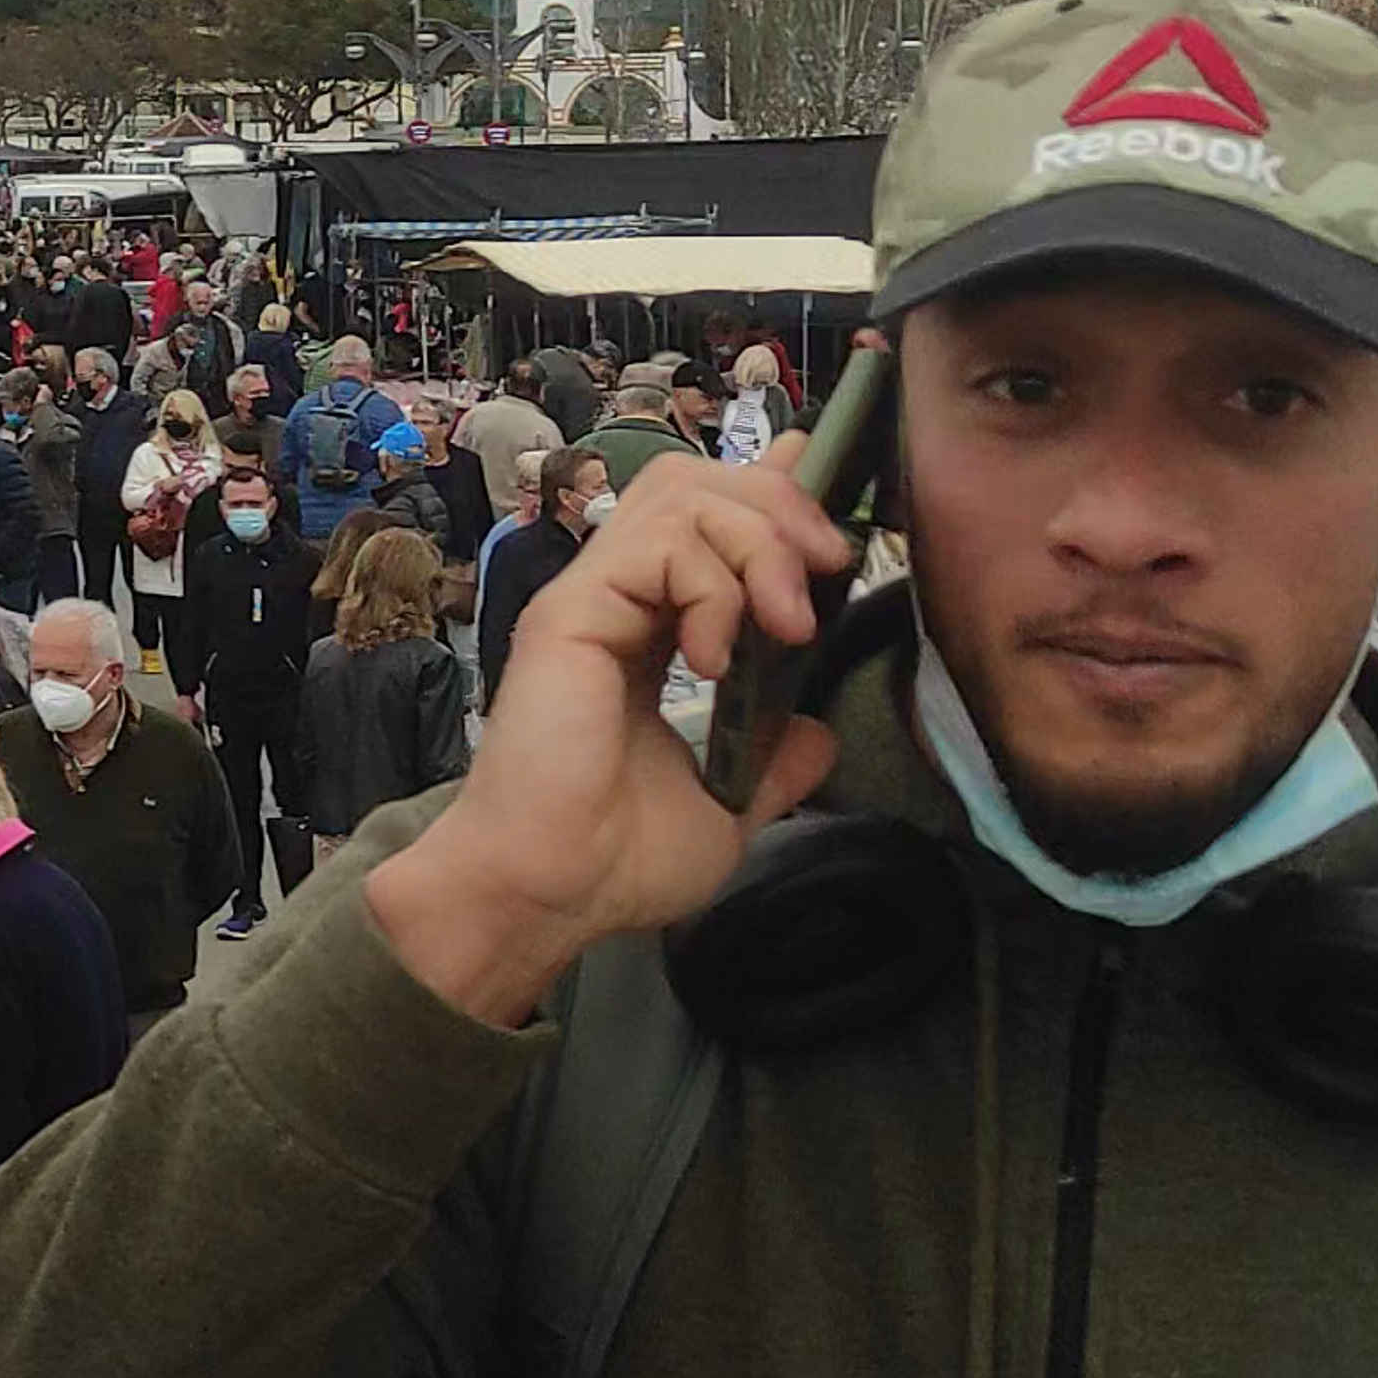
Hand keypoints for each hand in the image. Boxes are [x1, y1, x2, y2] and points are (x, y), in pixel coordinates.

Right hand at [368, 454, 853, 1026]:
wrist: (547, 895)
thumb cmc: (613, 860)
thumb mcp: (728, 806)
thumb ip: (775, 761)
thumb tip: (816, 732)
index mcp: (645, 632)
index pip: (704, 521)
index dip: (769, 494)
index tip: (829, 515)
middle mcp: (616, 600)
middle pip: (696, 482)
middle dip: (778, 506)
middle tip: (826, 571)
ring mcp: (592, 599)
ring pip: (683, 496)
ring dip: (759, 542)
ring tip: (786, 621)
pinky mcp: (574, 612)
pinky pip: (660, 547)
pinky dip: (714, 589)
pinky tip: (720, 660)